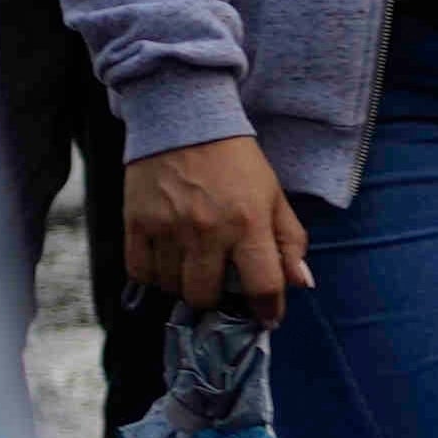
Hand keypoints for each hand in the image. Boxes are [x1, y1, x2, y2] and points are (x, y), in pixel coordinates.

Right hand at [124, 132, 306, 310]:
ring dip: (184, 286)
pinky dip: (153, 276)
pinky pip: (140, 272)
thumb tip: (301, 283)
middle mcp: (208, 230)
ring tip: (193, 267)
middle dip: (216, 299)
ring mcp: (169, 227)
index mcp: (249, 223)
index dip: (267, 309)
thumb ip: (290, 241)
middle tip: (219, 286)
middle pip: (206, 296)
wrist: (185, 120)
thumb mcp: (273, 196)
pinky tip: (167, 262)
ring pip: (172, 287)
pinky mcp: (137, 222)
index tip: (266, 316)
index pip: (262, 285)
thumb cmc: (236, 162)